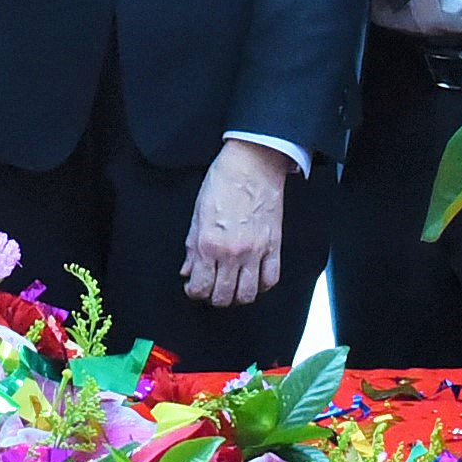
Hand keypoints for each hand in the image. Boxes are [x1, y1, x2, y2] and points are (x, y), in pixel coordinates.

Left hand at [182, 139, 292, 307]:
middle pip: (223, 296)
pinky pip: (271, 279)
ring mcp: (256, 251)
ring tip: (232, 287)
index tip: (194, 287)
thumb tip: (188, 269)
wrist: (252, 163)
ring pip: (248, 294)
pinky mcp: (274, 245)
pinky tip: (254, 279)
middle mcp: (232, 252)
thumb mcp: (197, 212)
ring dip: (237, 296)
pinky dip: (262, 286)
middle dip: (214, 297)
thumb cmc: (223, 181)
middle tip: (211, 288)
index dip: (194, 292)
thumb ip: (191, 245)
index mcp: (209, 243)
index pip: (200, 286)